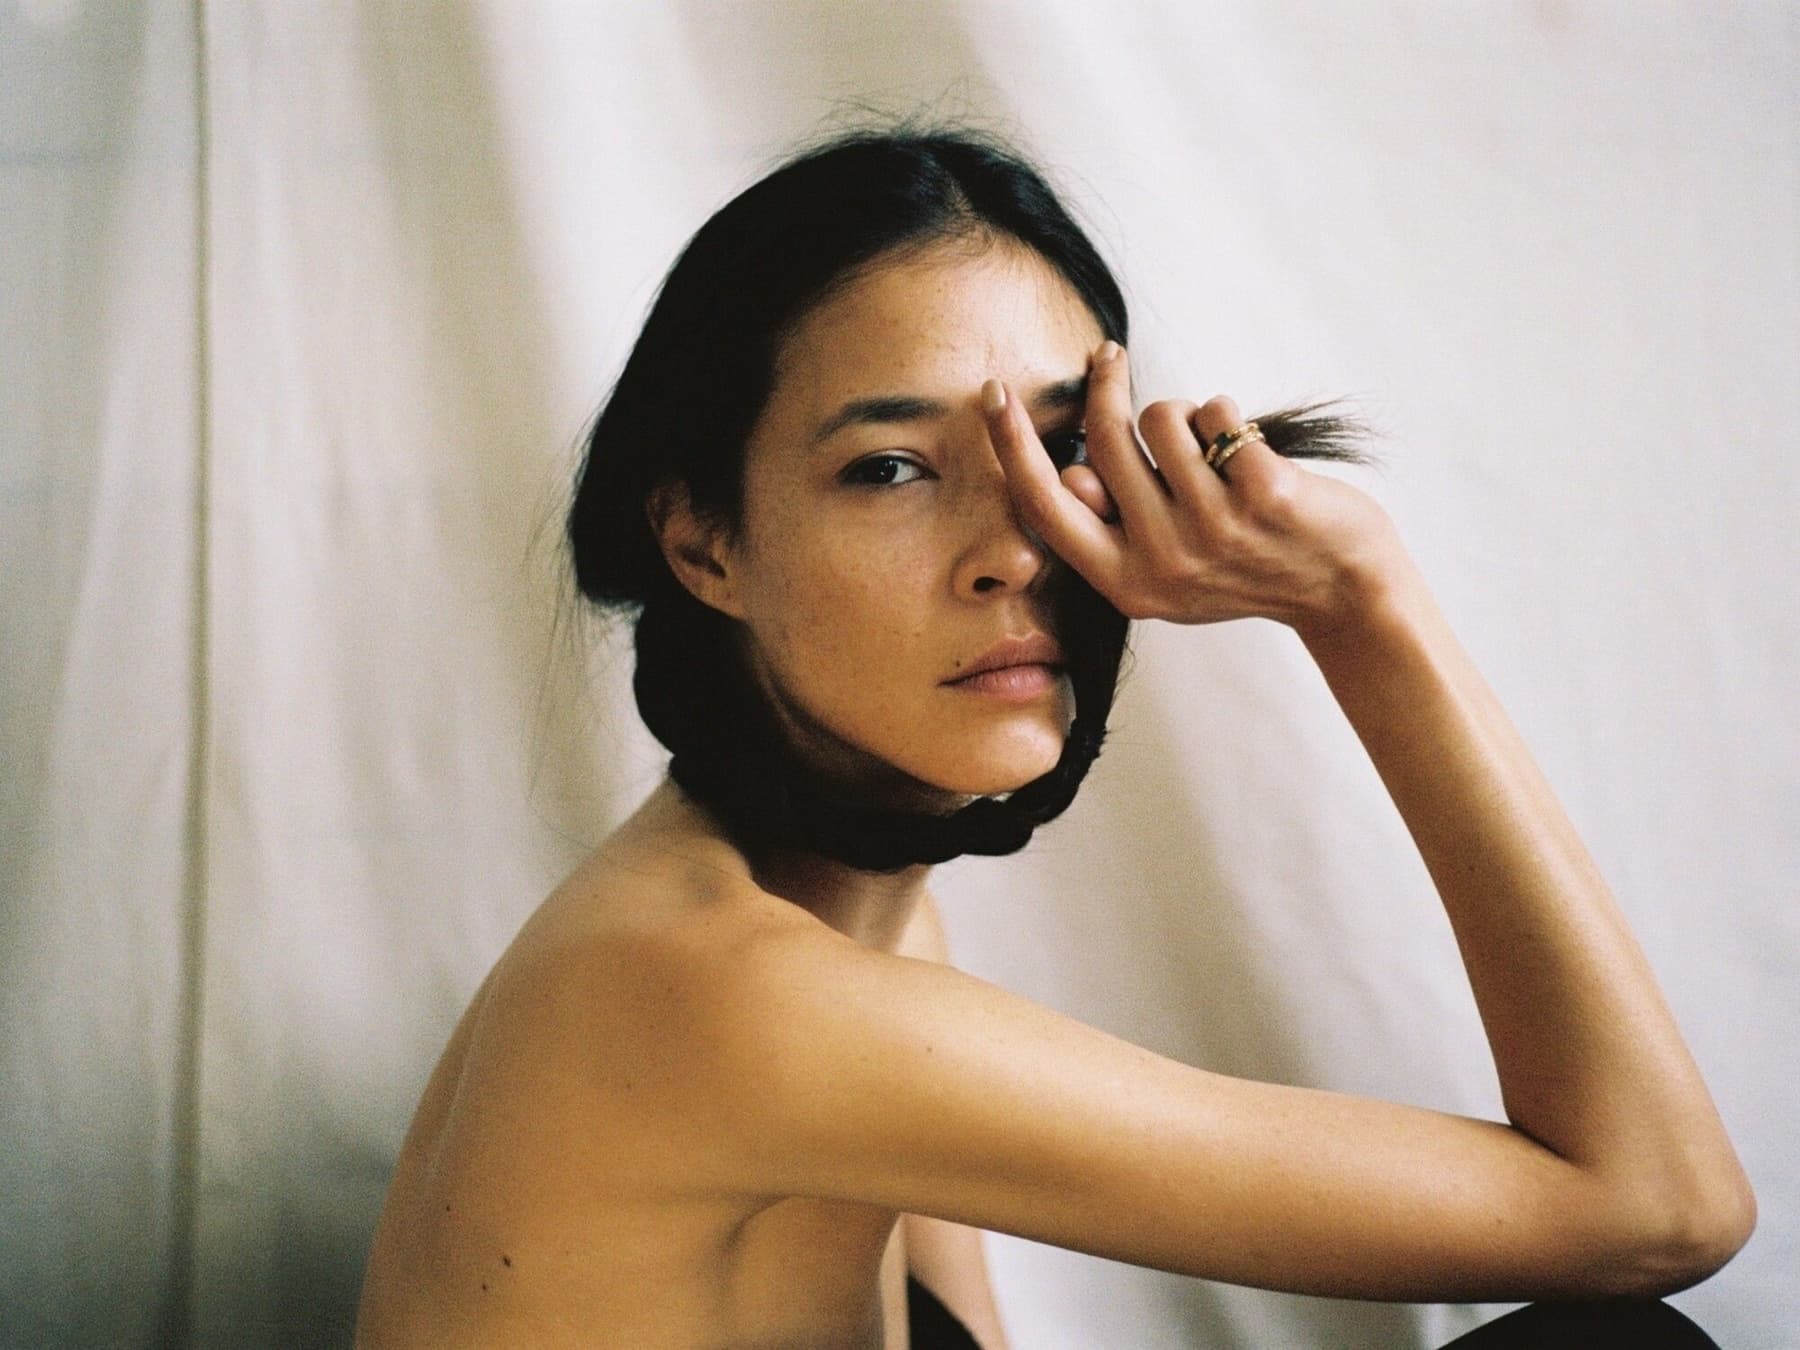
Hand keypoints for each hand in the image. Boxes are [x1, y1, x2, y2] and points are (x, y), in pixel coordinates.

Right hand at [983, 342, 1406, 635]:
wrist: (1343, 588)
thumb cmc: (1248, 564)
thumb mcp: (1167, 572)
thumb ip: (1115, 528)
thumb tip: (1072, 473)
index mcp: (1125, 583)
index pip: (1047, 505)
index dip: (1013, 446)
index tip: (994, 394)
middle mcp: (1162, 561)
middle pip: (1104, 442)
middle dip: (1105, 385)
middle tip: (1109, 358)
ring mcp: (1213, 528)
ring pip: (1162, 417)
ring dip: (1184, 412)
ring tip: (1212, 445)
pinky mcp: (1262, 494)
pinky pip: (1215, 411)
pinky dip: (1228, 416)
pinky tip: (1248, 449)